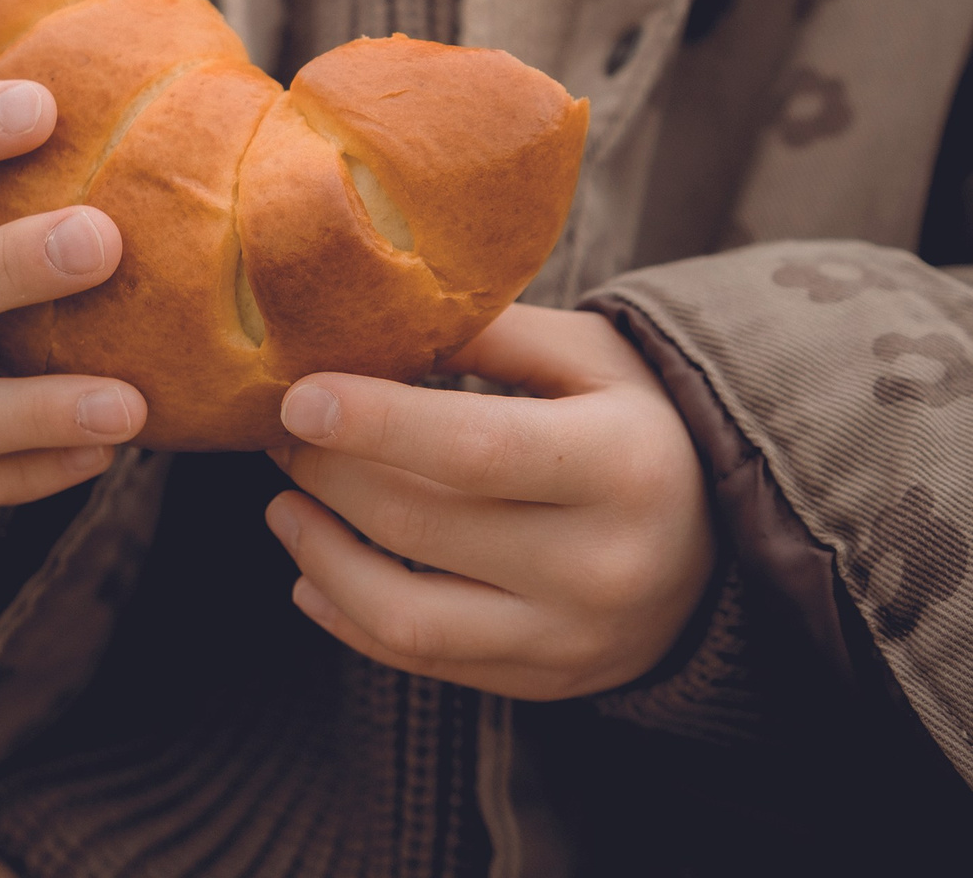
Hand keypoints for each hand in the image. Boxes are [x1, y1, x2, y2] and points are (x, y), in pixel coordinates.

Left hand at [264, 304, 716, 700]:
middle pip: (420, 523)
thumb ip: (486, 335)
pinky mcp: (544, 680)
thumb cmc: (640, 425)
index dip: (374, 423)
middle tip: (279, 433)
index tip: (294, 398)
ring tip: (284, 505)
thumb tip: (366, 325)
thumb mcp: (591, 356)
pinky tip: (311, 569)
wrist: (725, 542)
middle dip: (325, 473)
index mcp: (620, 463)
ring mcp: (572, 636)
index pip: (475, 447)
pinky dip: (346, 616)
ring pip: (404, 613)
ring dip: (320, 555)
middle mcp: (602, 563)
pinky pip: (419, 661)